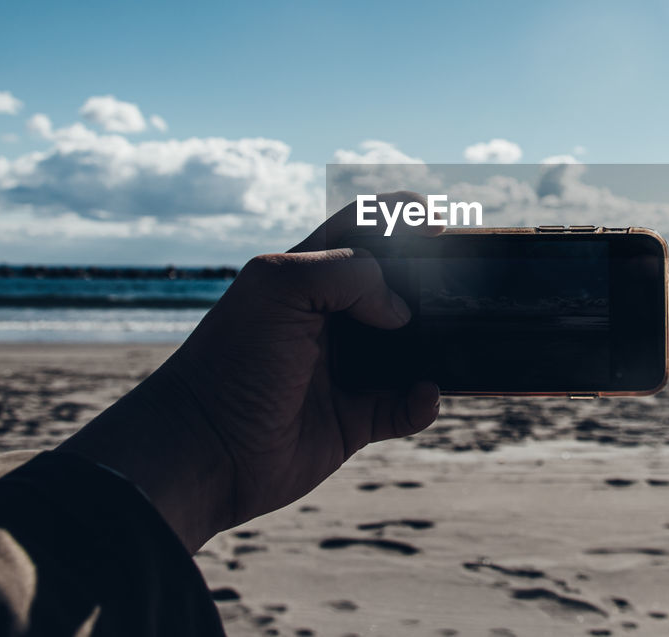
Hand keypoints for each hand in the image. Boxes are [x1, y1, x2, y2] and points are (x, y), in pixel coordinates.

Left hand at [58, 193, 440, 551]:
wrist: (203, 450)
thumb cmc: (232, 360)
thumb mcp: (279, 287)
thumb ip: (349, 274)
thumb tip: (403, 312)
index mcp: (308, 274)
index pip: (363, 228)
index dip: (402, 217)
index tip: (439, 222)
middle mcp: (332, 317)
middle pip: (399, 287)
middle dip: (433, 282)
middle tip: (465, 283)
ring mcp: (347, 369)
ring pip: (411, 348)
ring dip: (438, 344)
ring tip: (455, 340)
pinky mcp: (356, 419)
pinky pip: (406, 406)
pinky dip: (422, 402)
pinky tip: (422, 394)